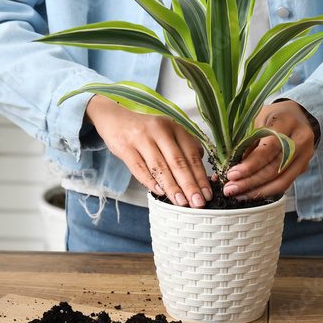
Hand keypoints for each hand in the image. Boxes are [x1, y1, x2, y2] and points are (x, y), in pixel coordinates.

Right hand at [84, 95, 212, 207]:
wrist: (115, 119)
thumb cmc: (145, 130)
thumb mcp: (167, 132)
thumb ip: (184, 146)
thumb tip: (199, 169)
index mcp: (174, 127)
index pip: (191, 155)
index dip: (200, 177)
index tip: (207, 194)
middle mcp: (160, 130)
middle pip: (178, 162)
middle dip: (189, 185)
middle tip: (197, 203)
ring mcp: (141, 138)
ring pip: (160, 167)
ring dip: (172, 187)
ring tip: (181, 203)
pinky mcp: (125, 147)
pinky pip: (139, 168)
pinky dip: (150, 181)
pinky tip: (159, 193)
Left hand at [222, 100, 316, 200]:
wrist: (295, 115)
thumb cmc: (271, 117)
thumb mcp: (255, 121)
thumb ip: (246, 142)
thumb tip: (231, 169)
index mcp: (287, 122)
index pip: (269, 149)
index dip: (251, 165)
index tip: (232, 174)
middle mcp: (301, 140)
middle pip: (276, 168)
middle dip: (251, 182)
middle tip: (231, 189)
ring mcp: (305, 155)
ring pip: (283, 181)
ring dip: (258, 191)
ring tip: (238, 195)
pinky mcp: (303, 167)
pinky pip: (285, 183)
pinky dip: (266, 190)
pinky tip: (251, 193)